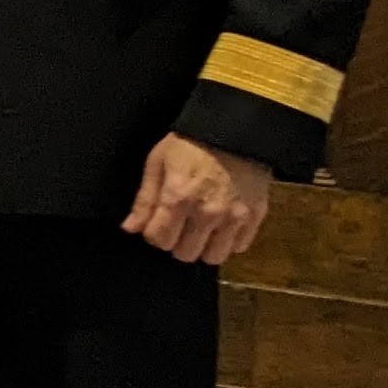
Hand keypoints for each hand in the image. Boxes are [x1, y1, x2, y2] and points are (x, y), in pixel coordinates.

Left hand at [123, 133, 270, 264]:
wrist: (235, 130)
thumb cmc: (190, 144)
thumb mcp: (158, 163)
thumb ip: (144, 200)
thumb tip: (130, 229)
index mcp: (178, 198)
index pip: (159, 240)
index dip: (154, 233)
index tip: (158, 223)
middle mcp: (207, 213)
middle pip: (185, 254)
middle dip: (177, 242)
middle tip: (179, 225)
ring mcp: (234, 217)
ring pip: (213, 257)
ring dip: (204, 246)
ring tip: (201, 228)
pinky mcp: (256, 216)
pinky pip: (239, 246)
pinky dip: (229, 240)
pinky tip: (222, 225)